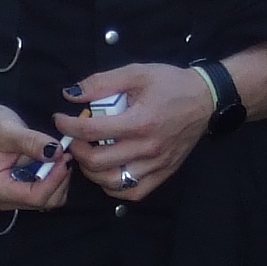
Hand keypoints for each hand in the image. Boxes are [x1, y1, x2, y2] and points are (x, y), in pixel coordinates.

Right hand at [0, 100, 73, 214]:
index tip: (64, 156)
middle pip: (45, 202)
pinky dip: (56, 177)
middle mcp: (5, 199)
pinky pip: (47, 191)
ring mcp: (14, 196)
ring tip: (60, 154)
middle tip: (65, 153)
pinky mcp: (22, 190)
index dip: (55, 179)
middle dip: (59, 179)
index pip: (35, 196)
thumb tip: (57, 152)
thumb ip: (32, 142)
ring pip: (50, 199)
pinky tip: (54, 159)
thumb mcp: (8, 130)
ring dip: (60, 178)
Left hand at [54, 64, 213, 203]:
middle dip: (77, 150)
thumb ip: (101, 82)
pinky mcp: (163, 174)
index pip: (92, 131)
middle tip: (74, 139)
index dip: (69, 126)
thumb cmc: (170, 84)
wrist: (206, 99)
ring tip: (89, 155)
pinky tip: (108, 171)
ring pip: (112, 182)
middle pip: (97, 162)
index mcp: (141, 121)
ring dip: (91, 171)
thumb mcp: (136, 73)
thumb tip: (71, 94)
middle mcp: (148, 148)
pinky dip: (113, 186)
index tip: (61, 120)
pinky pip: (132, 192)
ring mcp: (156, 165)